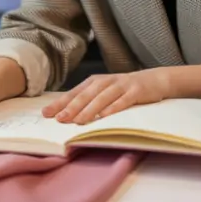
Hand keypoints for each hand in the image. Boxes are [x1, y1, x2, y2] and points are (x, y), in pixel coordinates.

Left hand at [42, 69, 171, 124]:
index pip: (74, 93)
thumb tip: (66, 115)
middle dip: (71, 107)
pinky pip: (123, 100)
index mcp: (94, 82)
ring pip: (102, 97)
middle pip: (85, 95)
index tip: (46, 114)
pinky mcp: (135, 91)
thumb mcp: (105, 92)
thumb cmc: (124, 89)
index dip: (60, 103)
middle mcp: (105, 81)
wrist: (154, 79)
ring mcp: (121, 85)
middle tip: (59, 119)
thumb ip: (88, 100)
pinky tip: (105, 116)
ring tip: (78, 121)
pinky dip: (113, 108)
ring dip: (89, 109)